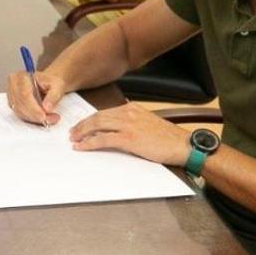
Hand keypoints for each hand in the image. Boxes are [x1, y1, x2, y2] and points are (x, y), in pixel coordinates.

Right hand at [6, 70, 66, 125]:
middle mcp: (14, 84)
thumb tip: (46, 108)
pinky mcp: (13, 103)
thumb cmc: (51, 82)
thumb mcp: (58, 86)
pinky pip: (19, 114)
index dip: (33, 108)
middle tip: (49, 119)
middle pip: (20, 104)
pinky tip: (40, 117)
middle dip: (35, 115)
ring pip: (19, 111)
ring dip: (33, 118)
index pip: (24, 94)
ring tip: (48, 118)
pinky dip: (31, 118)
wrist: (47, 83)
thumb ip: (53, 97)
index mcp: (22, 76)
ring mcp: (11, 94)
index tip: (43, 116)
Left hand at [69, 103, 192, 165]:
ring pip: (97, 126)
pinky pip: (103, 140)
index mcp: (132, 108)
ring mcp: (128, 125)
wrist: (183, 145)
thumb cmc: (168, 138)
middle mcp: (128, 113)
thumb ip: (132, 122)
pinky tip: (82, 147)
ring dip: (82, 133)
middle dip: (82, 125)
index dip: (90, 119)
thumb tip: (117, 129)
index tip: (81, 125)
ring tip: (74, 140)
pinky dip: (89, 143)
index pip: (105, 112)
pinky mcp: (128, 138)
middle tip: (72, 133)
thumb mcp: (147, 123)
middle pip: (97, 117)